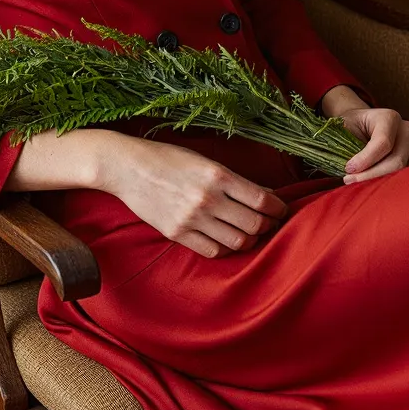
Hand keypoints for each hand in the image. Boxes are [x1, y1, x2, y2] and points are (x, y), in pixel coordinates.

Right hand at [98, 137, 287, 258]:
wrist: (127, 167)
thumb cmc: (168, 158)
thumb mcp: (204, 160)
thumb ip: (233, 180)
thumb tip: (265, 195)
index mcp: (218, 175)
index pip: (262, 200)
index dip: (278, 209)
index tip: (281, 210)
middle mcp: (208, 199)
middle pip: (254, 225)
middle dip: (267, 226)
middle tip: (268, 223)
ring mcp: (192, 219)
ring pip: (237, 242)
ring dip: (248, 240)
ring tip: (248, 232)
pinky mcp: (177, 234)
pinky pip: (213, 251)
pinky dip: (225, 248)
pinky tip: (224, 238)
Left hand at [339, 105, 408, 182]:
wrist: (363, 125)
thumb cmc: (352, 127)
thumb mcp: (344, 129)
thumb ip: (345, 144)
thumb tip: (346, 169)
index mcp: (389, 117)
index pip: (383, 143)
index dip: (366, 160)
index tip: (348, 171)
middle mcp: (407, 129)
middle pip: (396, 161)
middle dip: (372, 175)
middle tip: (351, 182)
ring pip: (408, 171)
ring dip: (387, 183)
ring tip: (367, 187)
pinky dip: (399, 186)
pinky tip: (382, 190)